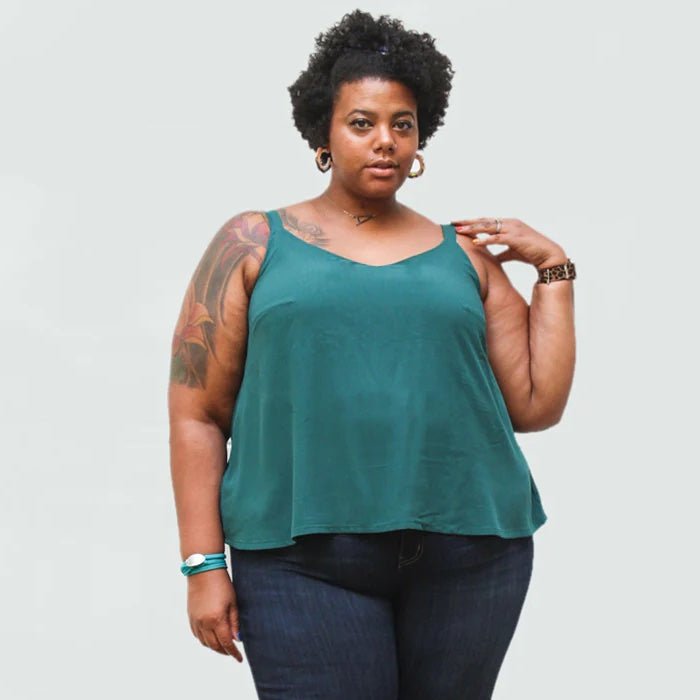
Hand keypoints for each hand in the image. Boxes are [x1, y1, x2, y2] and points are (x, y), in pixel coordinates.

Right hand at [187, 568, 243, 662]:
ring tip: (223, 646)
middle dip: (224, 651)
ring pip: (205, 642)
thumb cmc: (222, 584)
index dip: (233, 653)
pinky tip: (211, 638)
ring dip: (214, 647)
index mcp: (216, 619)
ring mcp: (196, 621)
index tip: (239, 658)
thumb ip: (235, 622)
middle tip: (232, 653)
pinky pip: (197, 635)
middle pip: (214, 646)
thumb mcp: (233, 602)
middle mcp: (204, 623)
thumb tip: (237, 639)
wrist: (203, 571)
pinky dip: (205, 640)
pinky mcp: (191, 617)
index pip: (226, 643)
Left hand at [450, 217, 566, 267]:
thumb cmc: (530, 252)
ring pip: (489, 227)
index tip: (458, 223)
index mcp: (507, 224)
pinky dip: (485, 240)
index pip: (486, 221)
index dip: (472, 222)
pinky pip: (497, 238)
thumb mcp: (511, 252)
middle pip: (484, 221)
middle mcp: (509, 223)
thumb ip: (501, 253)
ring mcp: (512, 229)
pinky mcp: (516, 238)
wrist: (548, 255)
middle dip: (468, 222)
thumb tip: (491, 259)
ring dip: (473, 228)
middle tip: (453, 222)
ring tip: (459, 231)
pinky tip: (475, 242)